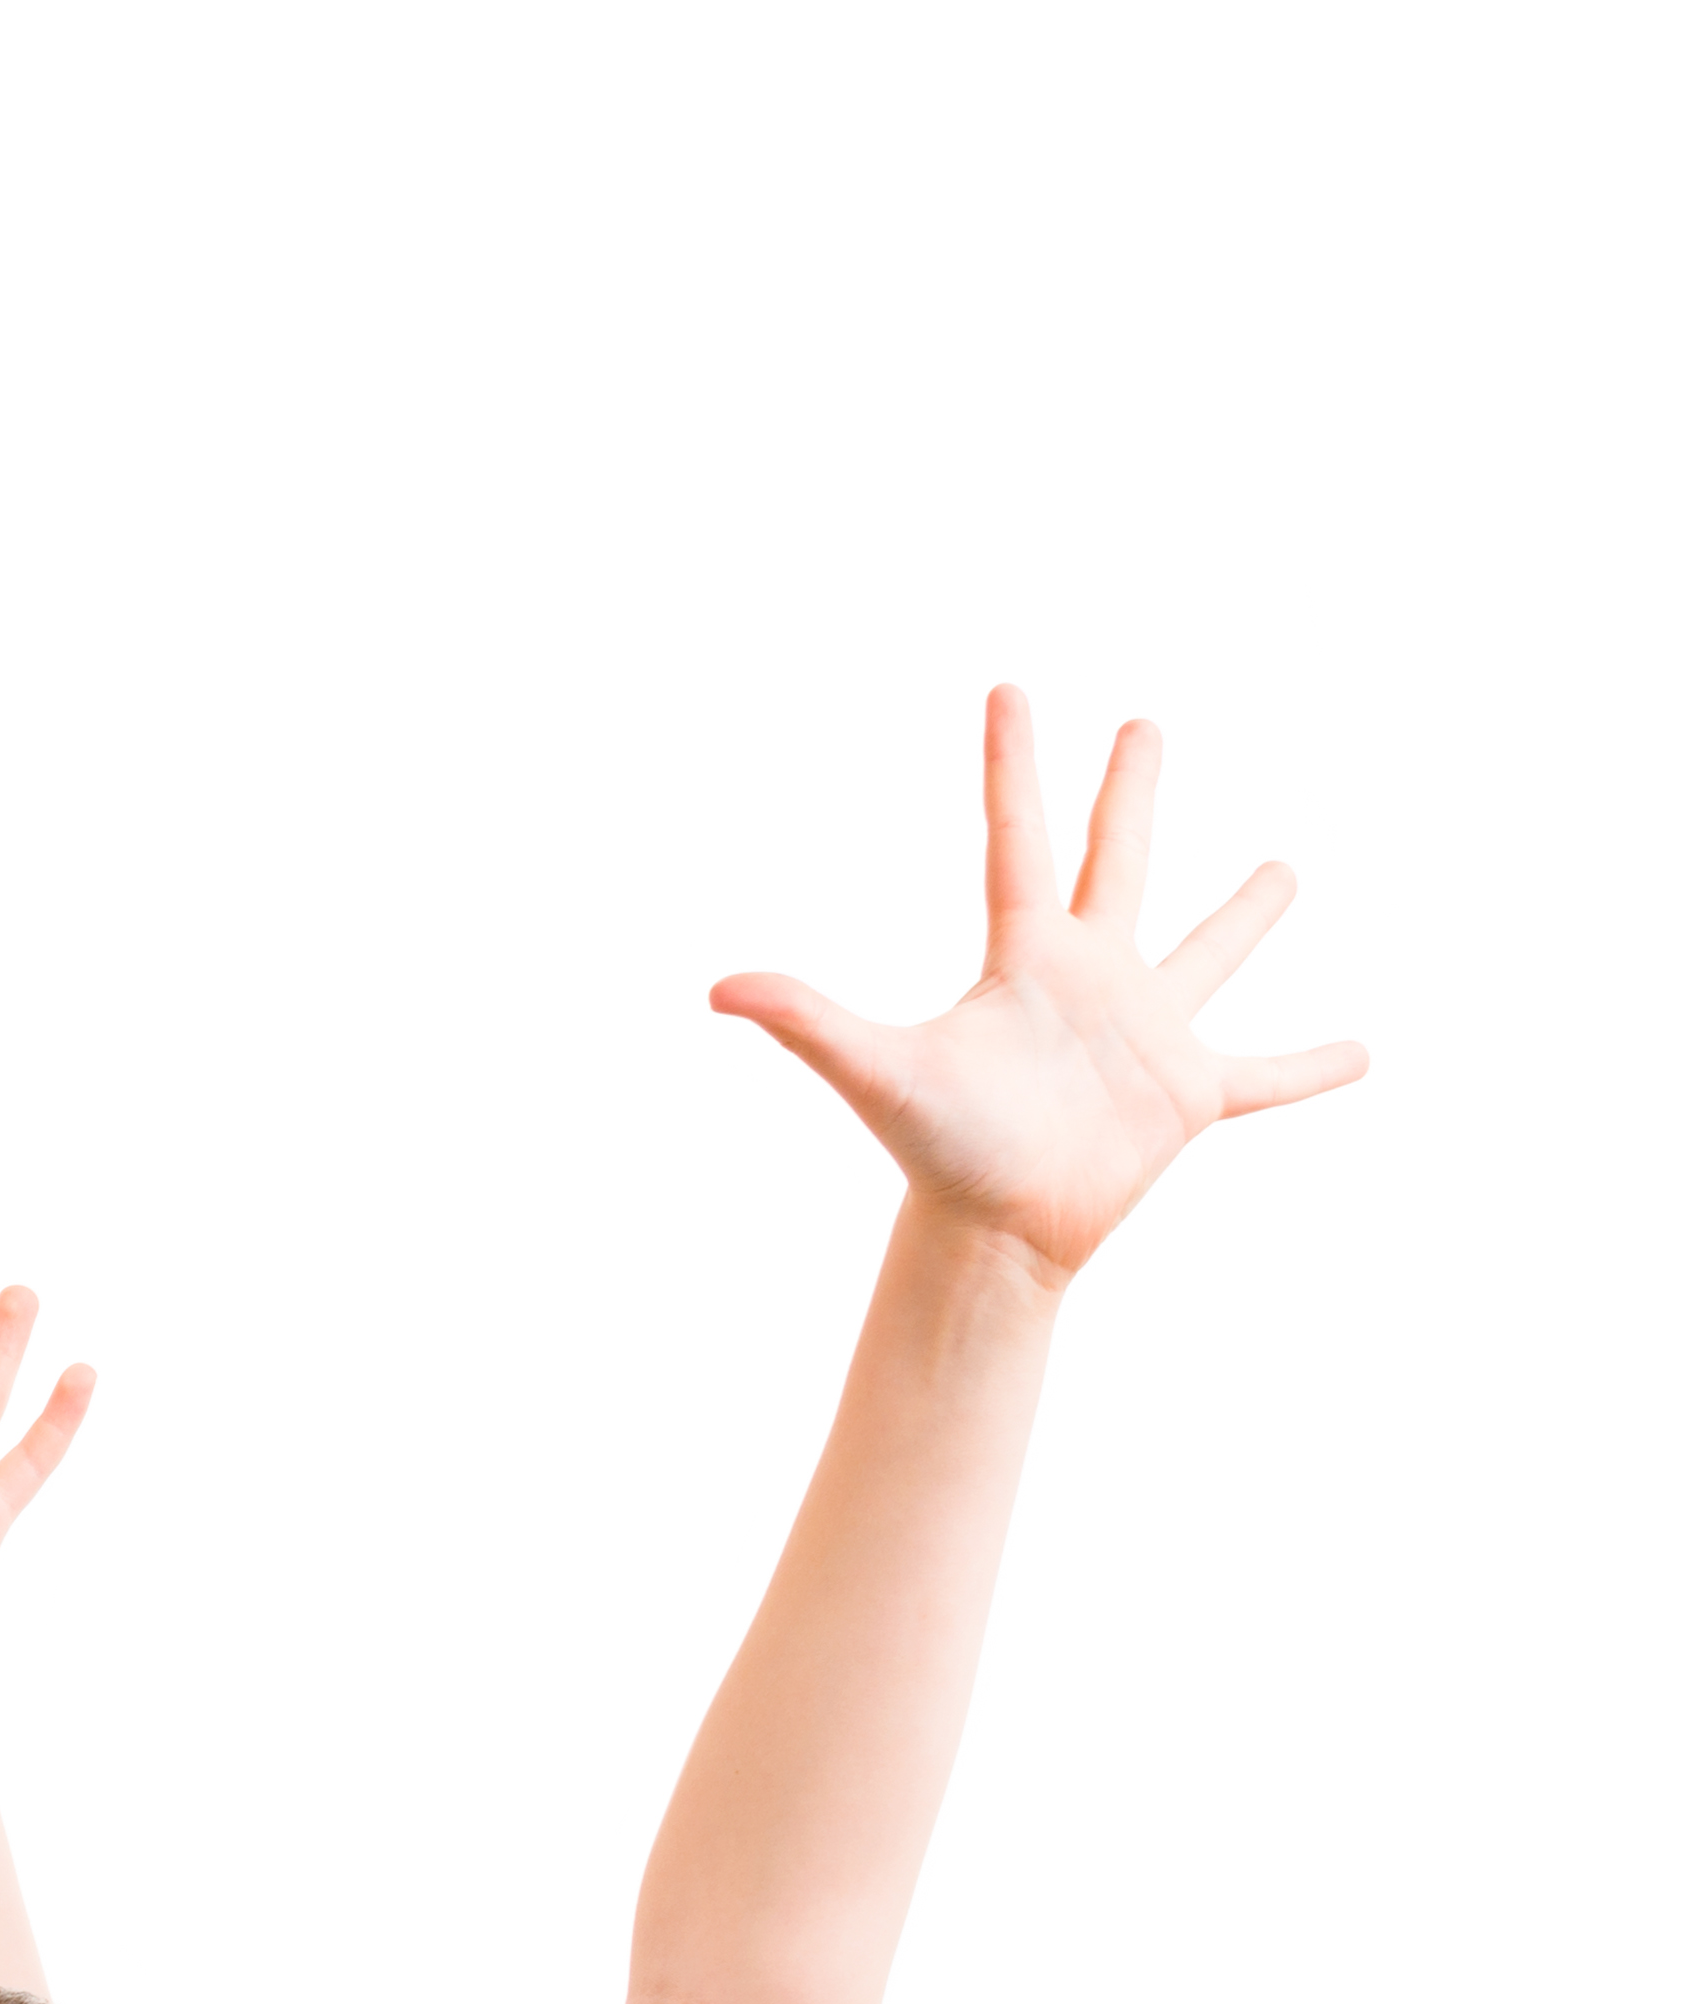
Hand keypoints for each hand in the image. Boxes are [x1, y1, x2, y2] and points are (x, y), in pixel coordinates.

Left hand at [710, 687, 1362, 1280]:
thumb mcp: (879, 1074)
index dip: (1011, 765)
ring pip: (1208, 953)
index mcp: (1025, 958)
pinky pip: (1267, 1076)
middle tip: (1145, 723)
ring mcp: (1145, 1034)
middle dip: (1131, 790)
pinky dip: (1314, 1066)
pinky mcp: (1188, 1096)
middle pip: (1115, 860)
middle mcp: (1089, 979)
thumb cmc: (937, 1152)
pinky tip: (1366, 1050)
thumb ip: (808, 1023)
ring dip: (1248, 914)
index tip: (1008, 688)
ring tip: (1285, 868)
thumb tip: (717, 989)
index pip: (1018, 838)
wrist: (991, 1234)